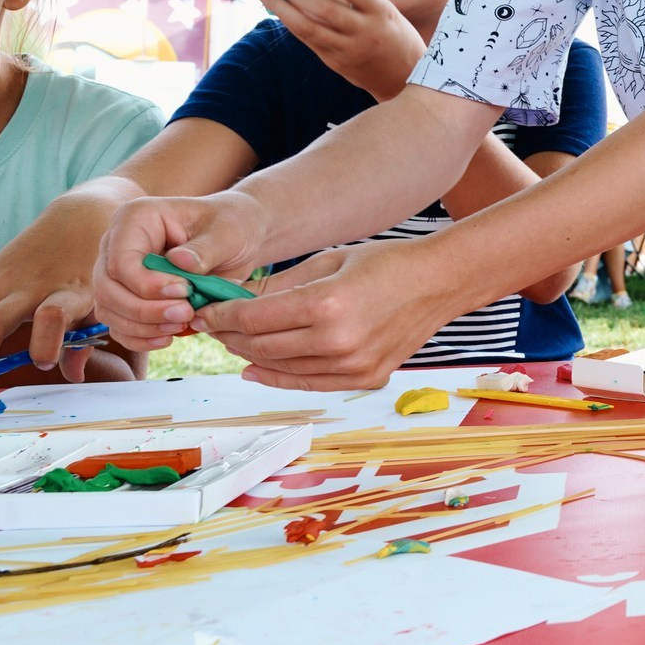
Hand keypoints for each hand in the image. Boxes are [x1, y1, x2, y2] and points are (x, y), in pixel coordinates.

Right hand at [0, 197, 115, 398]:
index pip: (54, 315)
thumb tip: (73, 377)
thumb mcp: (98, 301)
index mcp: (68, 292)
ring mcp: (2, 278)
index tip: (45, 362)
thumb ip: (84, 341)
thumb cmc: (91, 269)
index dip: (47, 341)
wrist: (79, 218)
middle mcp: (31, 285)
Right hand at [93, 191, 274, 350]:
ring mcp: (118, 271)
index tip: (185, 292)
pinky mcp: (126, 294)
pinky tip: (168, 337)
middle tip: (185, 315)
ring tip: (182, 325)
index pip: (122, 261)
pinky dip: (140, 337)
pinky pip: (119, 324)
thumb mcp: (229, 232)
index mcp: (136, 218)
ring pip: (109, 310)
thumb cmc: (233, 224)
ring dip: (143, 327)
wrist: (238, 235)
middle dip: (145, 311)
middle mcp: (118, 243)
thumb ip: (206, 248)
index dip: (148, 285)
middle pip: (108, 289)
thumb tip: (179, 262)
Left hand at [195, 238, 460, 390]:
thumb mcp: (329, 261)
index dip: (222, 316)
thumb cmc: (386, 263)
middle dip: (229, 335)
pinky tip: (256, 367)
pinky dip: (278, 375)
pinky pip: (307, 382)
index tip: (204, 312)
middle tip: (212, 326)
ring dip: (249, 355)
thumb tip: (233, 300)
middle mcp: (338, 340)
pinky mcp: (364, 378)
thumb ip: (279, 286)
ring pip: (280, 367)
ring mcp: (353, 365)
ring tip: (234, 342)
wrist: (439, 283)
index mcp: (327, 304)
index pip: (254, 318)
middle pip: (261, 345)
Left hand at [255, 0, 429, 100]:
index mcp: (381, 11)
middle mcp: (365, 31)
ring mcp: (349, 50)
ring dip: (283, 9)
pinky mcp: (336, 63)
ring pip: (308, 28)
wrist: (405, 77)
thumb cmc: (394, 36)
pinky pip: (309, 40)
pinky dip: (293, 23)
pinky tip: (283, 13)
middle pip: (323, 9)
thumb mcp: (384, 11)